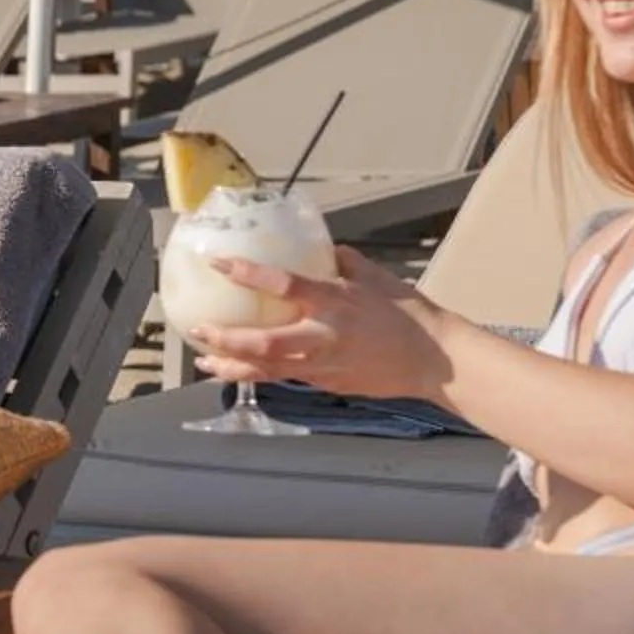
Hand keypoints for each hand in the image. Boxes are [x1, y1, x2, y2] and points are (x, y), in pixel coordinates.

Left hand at [188, 247, 454, 400]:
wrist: (435, 360)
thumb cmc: (408, 313)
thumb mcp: (376, 277)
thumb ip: (343, 262)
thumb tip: (320, 249)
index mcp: (335, 301)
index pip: (284, 284)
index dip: (248, 273)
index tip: (219, 262)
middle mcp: (323, 336)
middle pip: (263, 343)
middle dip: (226, 339)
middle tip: (198, 328)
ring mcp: (323, 366)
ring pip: (267, 370)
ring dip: (231, 366)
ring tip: (203, 360)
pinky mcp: (326, 384)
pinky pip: (284, 379)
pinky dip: (257, 375)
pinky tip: (236, 372)